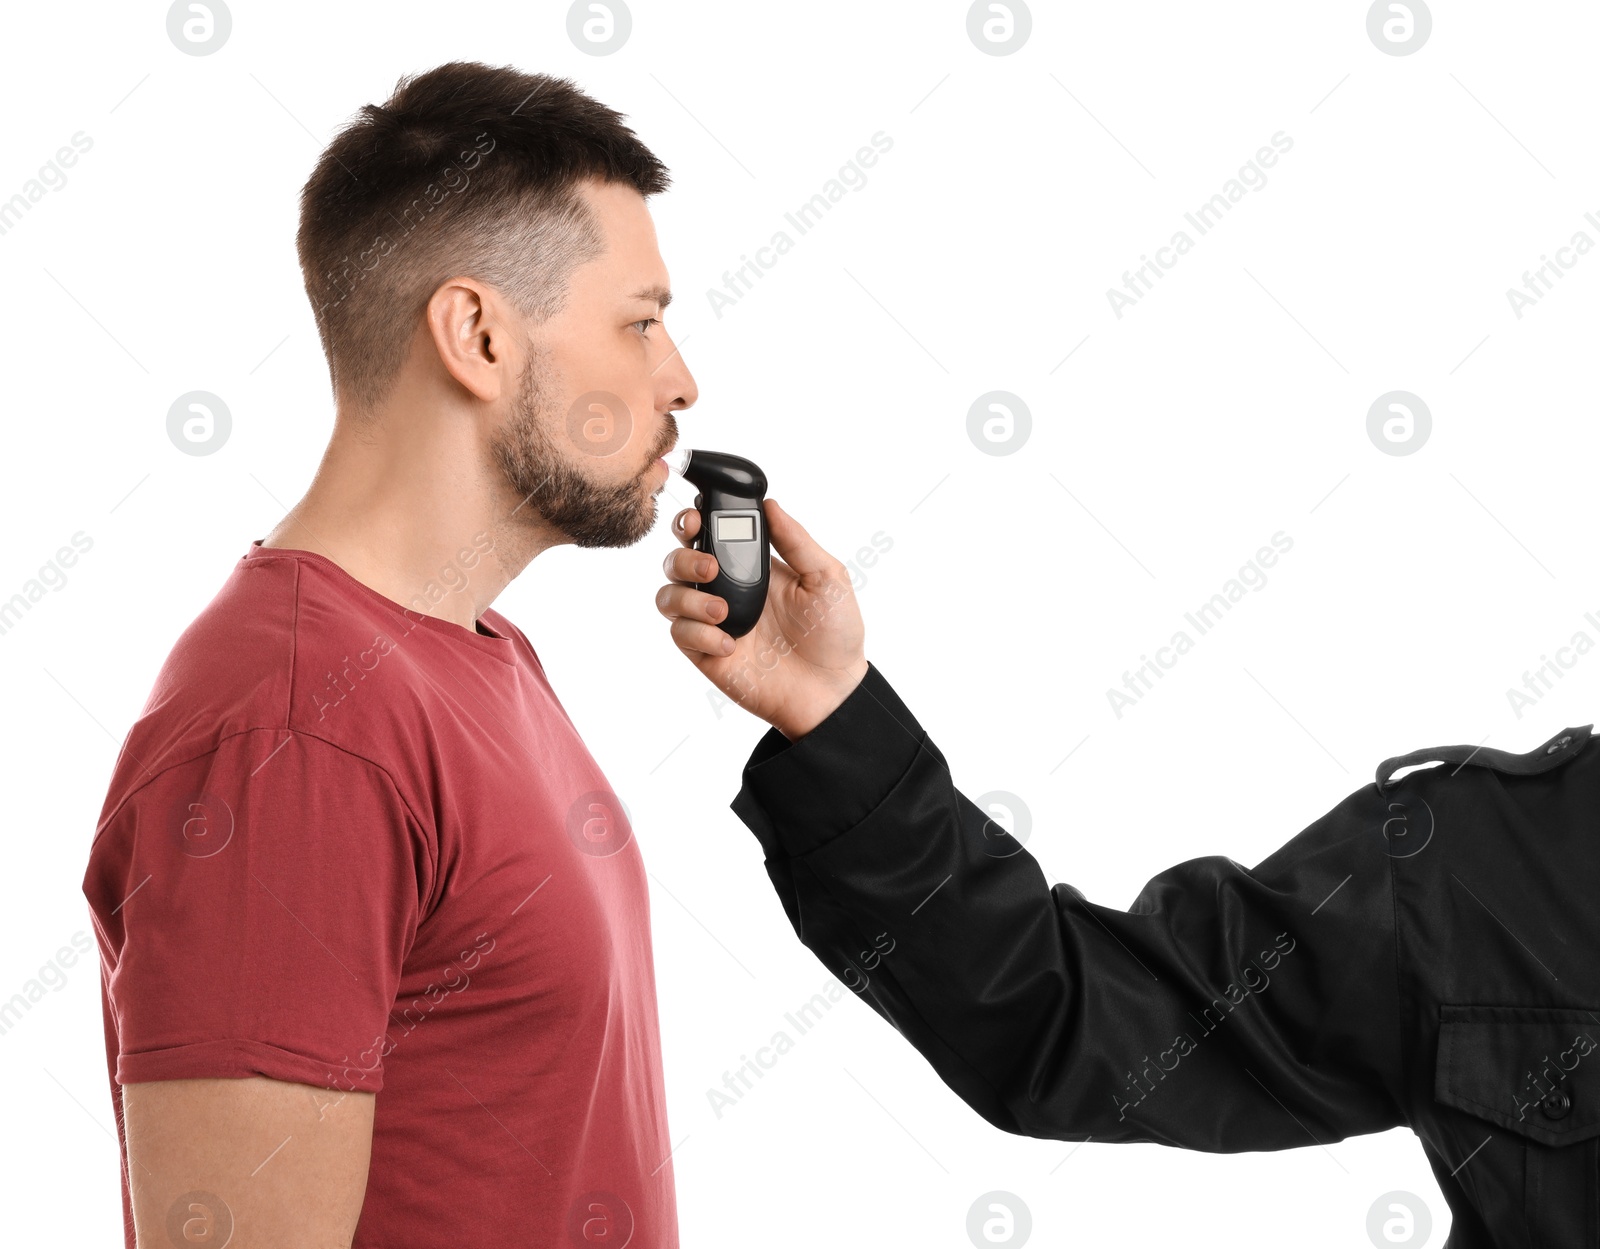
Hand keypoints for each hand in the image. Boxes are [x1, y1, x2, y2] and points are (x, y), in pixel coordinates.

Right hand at [656, 497, 868, 739]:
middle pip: (677, 561)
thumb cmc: (834, 633)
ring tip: (722, 611)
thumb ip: (796, 540)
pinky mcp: (707, 653)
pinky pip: (680, 635)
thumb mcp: (826, 577)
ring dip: (687, 598)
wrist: (832, 690)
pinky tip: (731, 644)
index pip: (709, 534)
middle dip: (683, 557)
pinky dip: (700, 635)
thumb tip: (771, 505)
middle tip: (709, 568)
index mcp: (752, 566)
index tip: (696, 519)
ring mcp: (713, 622)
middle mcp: (727, 590)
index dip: (693, 522)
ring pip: (669, 596)